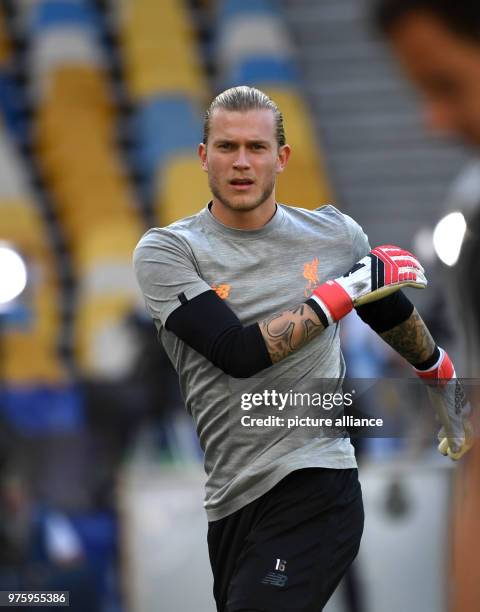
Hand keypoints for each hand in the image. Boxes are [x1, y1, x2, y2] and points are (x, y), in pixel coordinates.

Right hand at [310, 245, 426, 324]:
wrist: (350, 290)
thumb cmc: (353, 281)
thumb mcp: (363, 267)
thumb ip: (373, 265)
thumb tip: (376, 267)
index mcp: (379, 253)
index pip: (397, 252)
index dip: (406, 257)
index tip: (412, 261)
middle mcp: (386, 258)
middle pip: (406, 259)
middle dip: (415, 265)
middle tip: (421, 270)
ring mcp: (391, 268)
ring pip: (411, 269)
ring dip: (419, 274)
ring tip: (423, 279)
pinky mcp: (395, 279)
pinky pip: (411, 279)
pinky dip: (419, 281)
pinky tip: (423, 285)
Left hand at [415, 348, 473, 460]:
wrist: (436, 374)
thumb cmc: (442, 397)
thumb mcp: (446, 418)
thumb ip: (452, 434)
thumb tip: (455, 452)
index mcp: (465, 414)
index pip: (466, 436)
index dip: (459, 448)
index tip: (451, 457)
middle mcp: (463, 407)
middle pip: (458, 428)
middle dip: (451, 440)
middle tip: (443, 450)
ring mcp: (455, 400)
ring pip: (452, 419)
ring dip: (446, 430)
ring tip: (439, 437)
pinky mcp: (447, 395)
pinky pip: (447, 410)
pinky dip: (443, 418)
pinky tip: (437, 418)